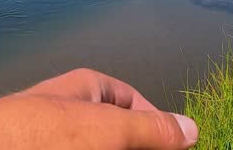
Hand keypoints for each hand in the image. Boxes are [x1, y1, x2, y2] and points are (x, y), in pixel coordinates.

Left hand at [0, 68, 198, 149]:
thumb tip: (193, 129)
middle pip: (115, 132)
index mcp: (83, 89)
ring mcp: (52, 139)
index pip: (130, 100)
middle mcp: (67, 113)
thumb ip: (150, 129)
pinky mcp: (38, 149)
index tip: (179, 147)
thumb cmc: (38, 134)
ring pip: (95, 145)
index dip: (155, 123)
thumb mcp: (104, 128)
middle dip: (136, 147)